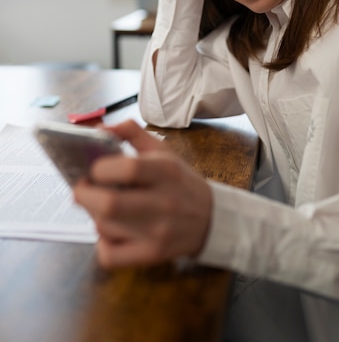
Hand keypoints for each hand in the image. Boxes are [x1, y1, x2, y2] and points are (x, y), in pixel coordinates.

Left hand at [73, 120, 212, 267]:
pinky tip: (110, 231)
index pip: (128, 169)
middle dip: (84, 194)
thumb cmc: (180, 181)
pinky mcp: (151, 254)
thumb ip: (131, 133)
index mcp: (166, 171)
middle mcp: (164, 203)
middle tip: (83, 188)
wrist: (211, 219)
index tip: (93, 168)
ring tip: (101, 207)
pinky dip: (101, 243)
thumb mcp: (163, 151)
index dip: (101, 168)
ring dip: (94, 215)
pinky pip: (110, 255)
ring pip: (105, 227)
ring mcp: (157, 233)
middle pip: (109, 204)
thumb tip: (98, 129)